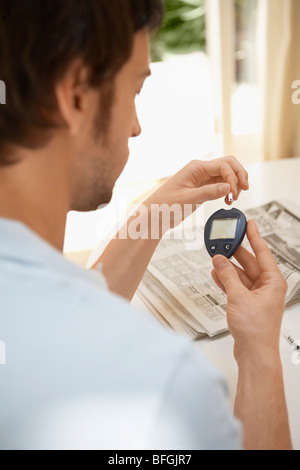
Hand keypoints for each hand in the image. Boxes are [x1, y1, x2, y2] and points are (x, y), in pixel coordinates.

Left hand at [144, 156, 248, 232]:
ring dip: (235, 184)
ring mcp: (202, 178)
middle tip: (244, 190)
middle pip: (229, 164)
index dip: (233, 178)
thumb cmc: (164, 205)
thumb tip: (227, 187)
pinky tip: (228, 200)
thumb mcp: (187, 199)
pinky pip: (221, 185)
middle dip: (239, 175)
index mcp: (195, 167)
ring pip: (227, 174)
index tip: (233, 193)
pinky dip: (228, 190)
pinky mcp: (203, 188)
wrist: (155, 215)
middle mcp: (200, 170)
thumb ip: (208, 193)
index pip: (223, 165)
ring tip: (235, 198)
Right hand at [211, 220, 287, 365]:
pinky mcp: (248, 305)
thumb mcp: (238, 297)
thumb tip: (220, 260)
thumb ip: (227, 276)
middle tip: (224, 241)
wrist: (254, 354)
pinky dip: (227, 281)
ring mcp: (258, 296)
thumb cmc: (256, 330)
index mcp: (273, 282)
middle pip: (250, 263)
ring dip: (228, 269)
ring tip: (215, 258)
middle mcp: (267, 287)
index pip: (263, 252)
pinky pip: (237, 287)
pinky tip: (216, 274)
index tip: (249, 223)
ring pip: (241, 275)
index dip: (254, 236)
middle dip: (235, 253)